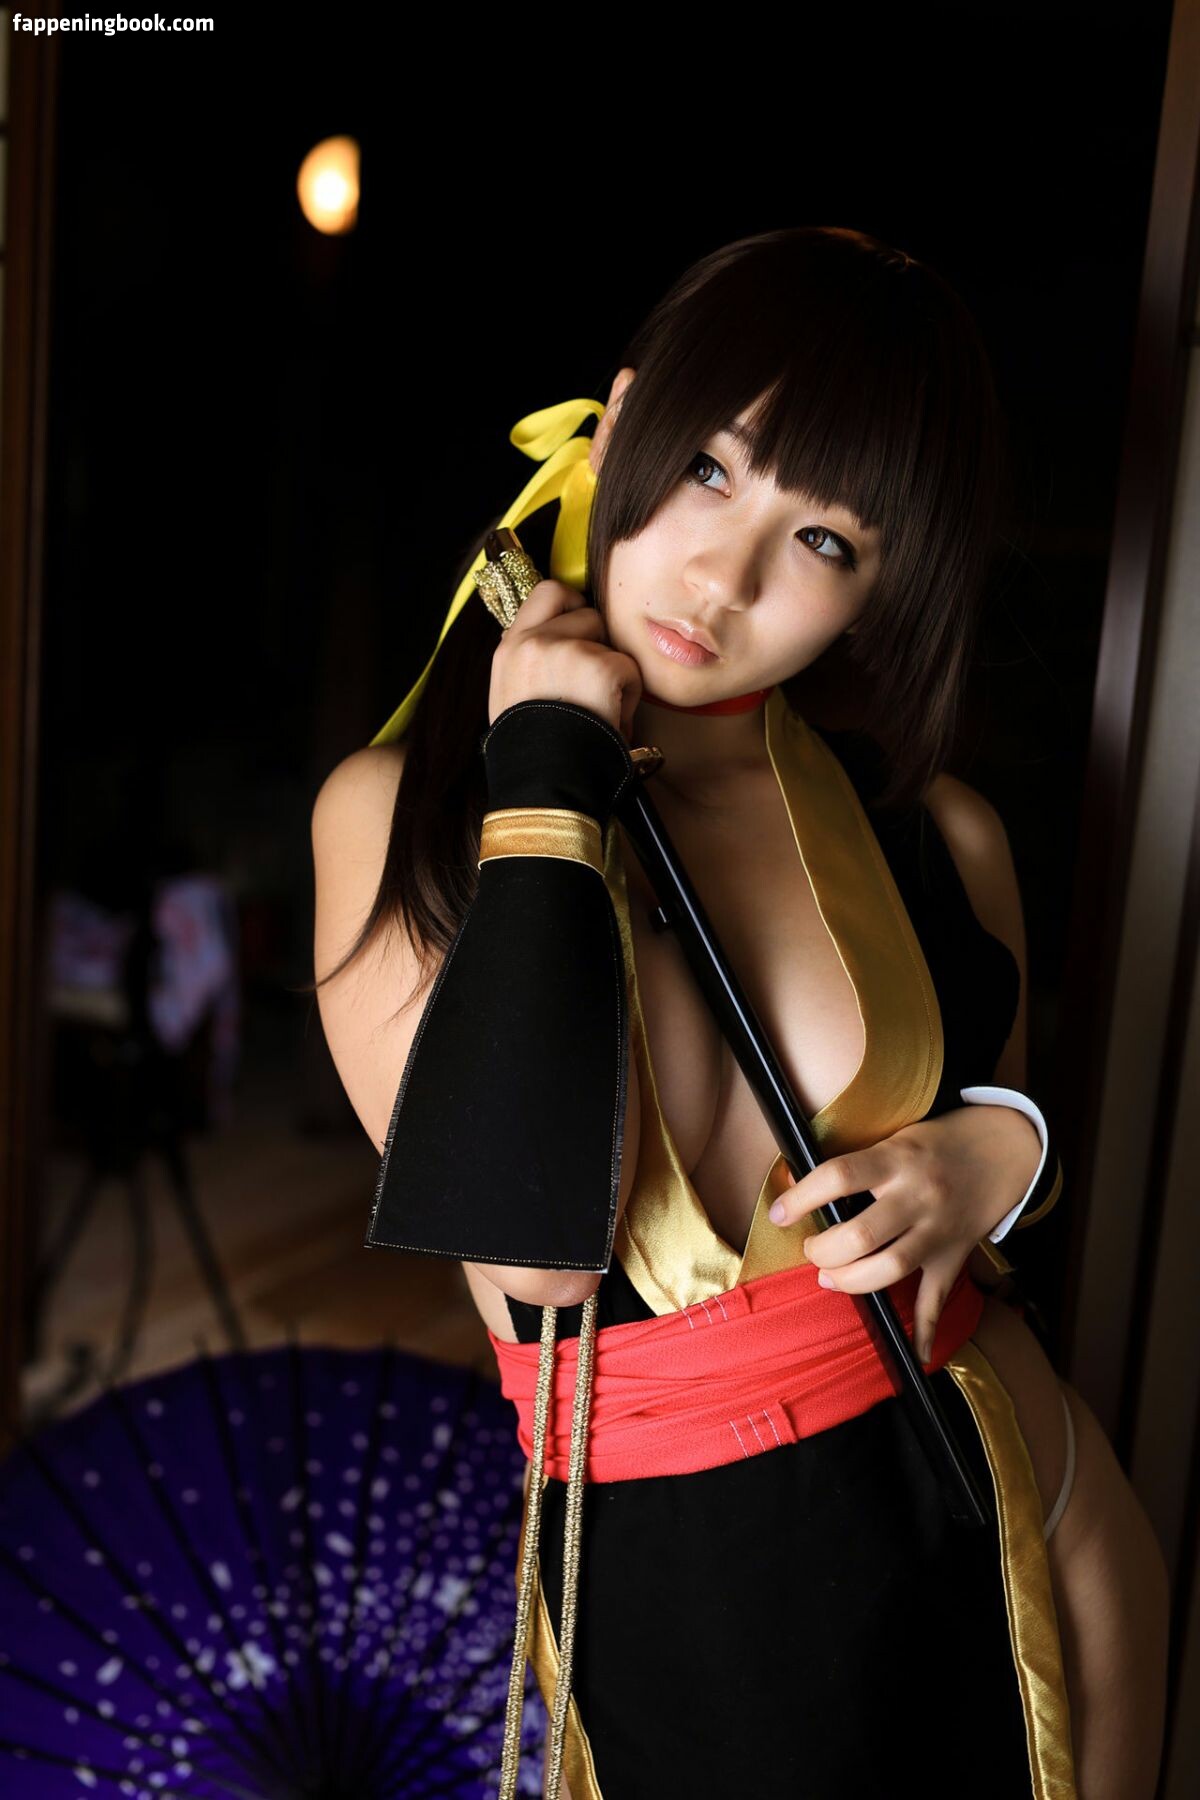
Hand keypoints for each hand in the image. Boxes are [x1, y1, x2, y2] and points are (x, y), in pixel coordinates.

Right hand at [488, 578, 643, 742]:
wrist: (543, 784)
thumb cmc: (530, 752)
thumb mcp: (510, 697)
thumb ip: (528, 663)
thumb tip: (558, 643)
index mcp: (509, 648)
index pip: (548, 593)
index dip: (571, 606)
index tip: (578, 631)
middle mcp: (534, 641)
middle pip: (587, 612)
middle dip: (597, 642)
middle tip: (594, 679)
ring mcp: (567, 650)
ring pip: (610, 643)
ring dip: (612, 673)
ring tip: (597, 711)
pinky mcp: (600, 667)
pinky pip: (630, 669)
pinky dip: (628, 698)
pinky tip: (609, 722)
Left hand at [769, 1104, 1042, 1362]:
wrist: (1003, 1149)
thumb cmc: (934, 1144)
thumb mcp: (894, 1139)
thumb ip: (854, 1166)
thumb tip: (795, 1184)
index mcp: (897, 1159)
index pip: (840, 1176)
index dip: (803, 1197)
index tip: (779, 1213)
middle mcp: (918, 1196)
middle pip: (863, 1235)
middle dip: (825, 1251)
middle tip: (812, 1251)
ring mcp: (938, 1230)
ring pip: (893, 1268)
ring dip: (852, 1281)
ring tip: (830, 1278)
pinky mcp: (953, 1255)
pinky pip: (938, 1297)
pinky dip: (927, 1330)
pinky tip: (916, 1355)